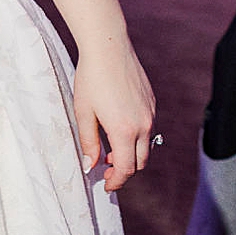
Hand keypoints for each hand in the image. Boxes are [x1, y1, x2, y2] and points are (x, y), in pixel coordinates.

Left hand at [73, 41, 156, 193]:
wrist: (108, 48)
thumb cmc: (91, 79)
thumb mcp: (83, 114)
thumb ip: (88, 143)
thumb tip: (89, 166)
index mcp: (124, 130)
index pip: (126, 169)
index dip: (116, 182)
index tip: (106, 186)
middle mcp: (143, 124)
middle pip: (140, 162)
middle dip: (124, 172)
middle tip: (106, 172)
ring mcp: (150, 113)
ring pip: (146, 147)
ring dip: (131, 155)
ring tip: (110, 152)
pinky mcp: (152, 103)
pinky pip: (148, 129)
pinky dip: (136, 139)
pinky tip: (118, 132)